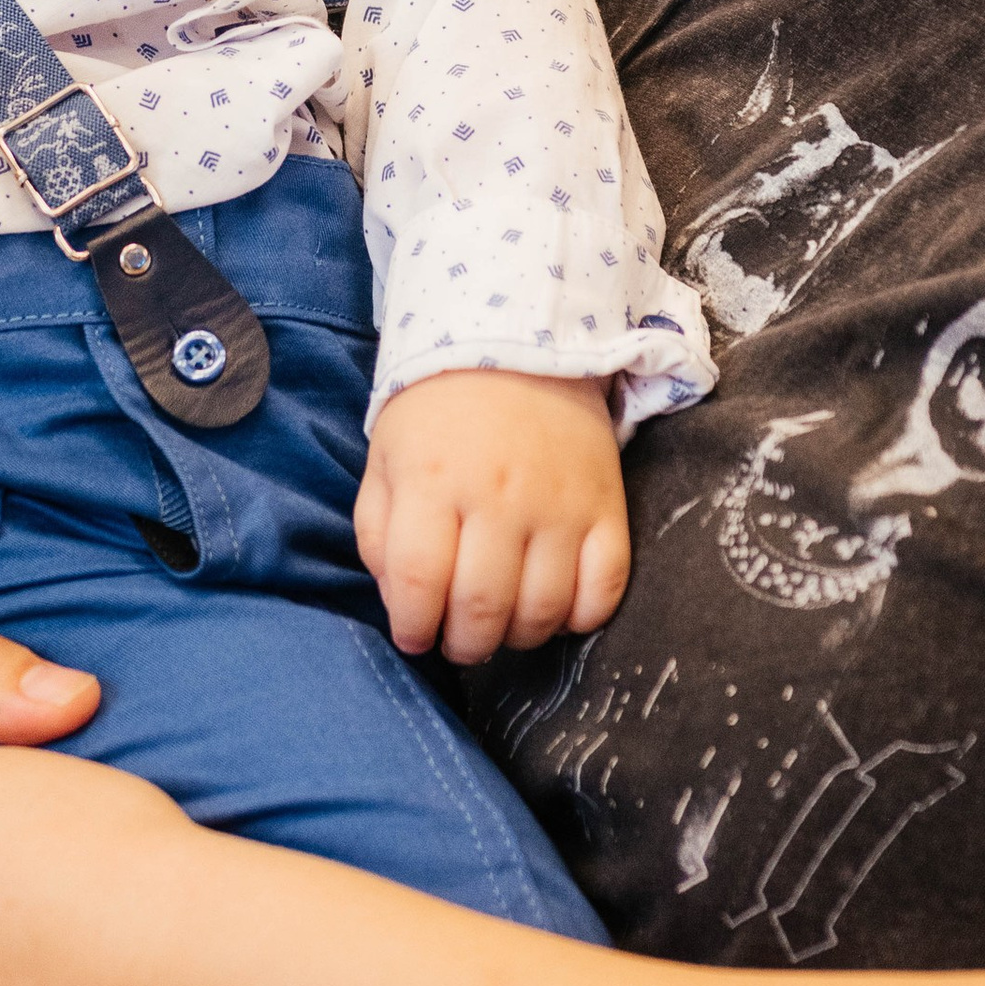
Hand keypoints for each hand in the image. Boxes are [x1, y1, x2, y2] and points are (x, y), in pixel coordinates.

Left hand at [355, 370, 628, 663]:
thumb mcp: (386, 459)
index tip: (415, 636)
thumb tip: (402, 607)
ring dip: (517, 637)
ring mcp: (558, 504)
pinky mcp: (605, 506)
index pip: (420, 583)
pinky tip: (556, 609)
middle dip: (464, 643)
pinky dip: (581, 618)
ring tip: (503, 625)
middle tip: (459, 640)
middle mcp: (498, 495)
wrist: (522, 342)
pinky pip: (604, 588)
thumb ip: (379, 535)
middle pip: (482, 606)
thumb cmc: (440, 411)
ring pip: (543, 608)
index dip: (413, 627)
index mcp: (433, 480)